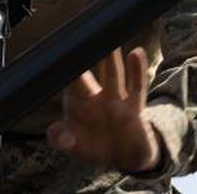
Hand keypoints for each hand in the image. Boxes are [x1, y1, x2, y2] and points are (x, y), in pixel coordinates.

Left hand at [47, 47, 161, 172]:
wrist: (125, 159)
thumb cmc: (96, 148)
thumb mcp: (75, 147)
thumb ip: (61, 140)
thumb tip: (59, 135)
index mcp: (78, 103)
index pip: (70, 81)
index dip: (66, 68)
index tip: (63, 51)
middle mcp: (97, 97)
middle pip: (89, 73)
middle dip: (87, 56)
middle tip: (83, 36)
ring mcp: (116, 100)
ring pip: (113, 74)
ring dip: (110, 58)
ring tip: (110, 40)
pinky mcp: (134, 109)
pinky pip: (136, 88)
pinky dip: (137, 71)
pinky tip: (136, 53)